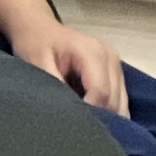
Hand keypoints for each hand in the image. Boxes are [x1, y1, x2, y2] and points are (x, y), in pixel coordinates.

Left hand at [17, 17, 135, 114]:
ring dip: (105, 115)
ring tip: (83, 122)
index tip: (72, 123)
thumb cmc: (35, 43)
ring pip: (121, 103)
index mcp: (92, 53)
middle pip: (114, 100)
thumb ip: (54, 85)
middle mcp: (110, 57)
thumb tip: (67, 110)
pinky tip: (92, 115)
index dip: (89, 112)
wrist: (38, 27)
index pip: (101, 93)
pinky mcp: (116, 71)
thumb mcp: (37, 63)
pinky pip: (119, 99)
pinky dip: (108, 110)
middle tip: (76, 128)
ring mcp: (116, 64)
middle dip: (98, 117)